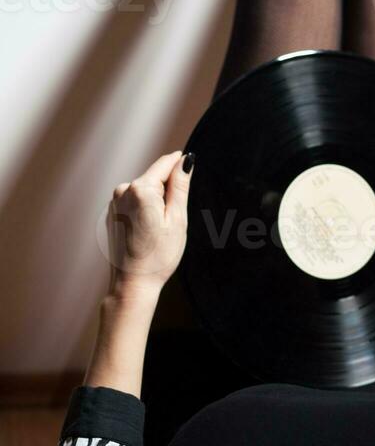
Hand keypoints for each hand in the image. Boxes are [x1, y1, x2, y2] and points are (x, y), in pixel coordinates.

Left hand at [107, 151, 193, 300]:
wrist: (132, 285)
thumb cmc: (158, 255)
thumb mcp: (177, 218)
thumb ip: (180, 185)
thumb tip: (185, 160)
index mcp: (141, 189)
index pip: (165, 163)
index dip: (180, 165)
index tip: (190, 171)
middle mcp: (123, 190)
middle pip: (154, 177)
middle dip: (167, 190)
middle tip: (174, 218)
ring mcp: (114, 202)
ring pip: (144, 190)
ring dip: (155, 200)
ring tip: (159, 228)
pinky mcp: (111, 213)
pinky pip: (134, 202)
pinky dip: (144, 209)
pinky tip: (147, 231)